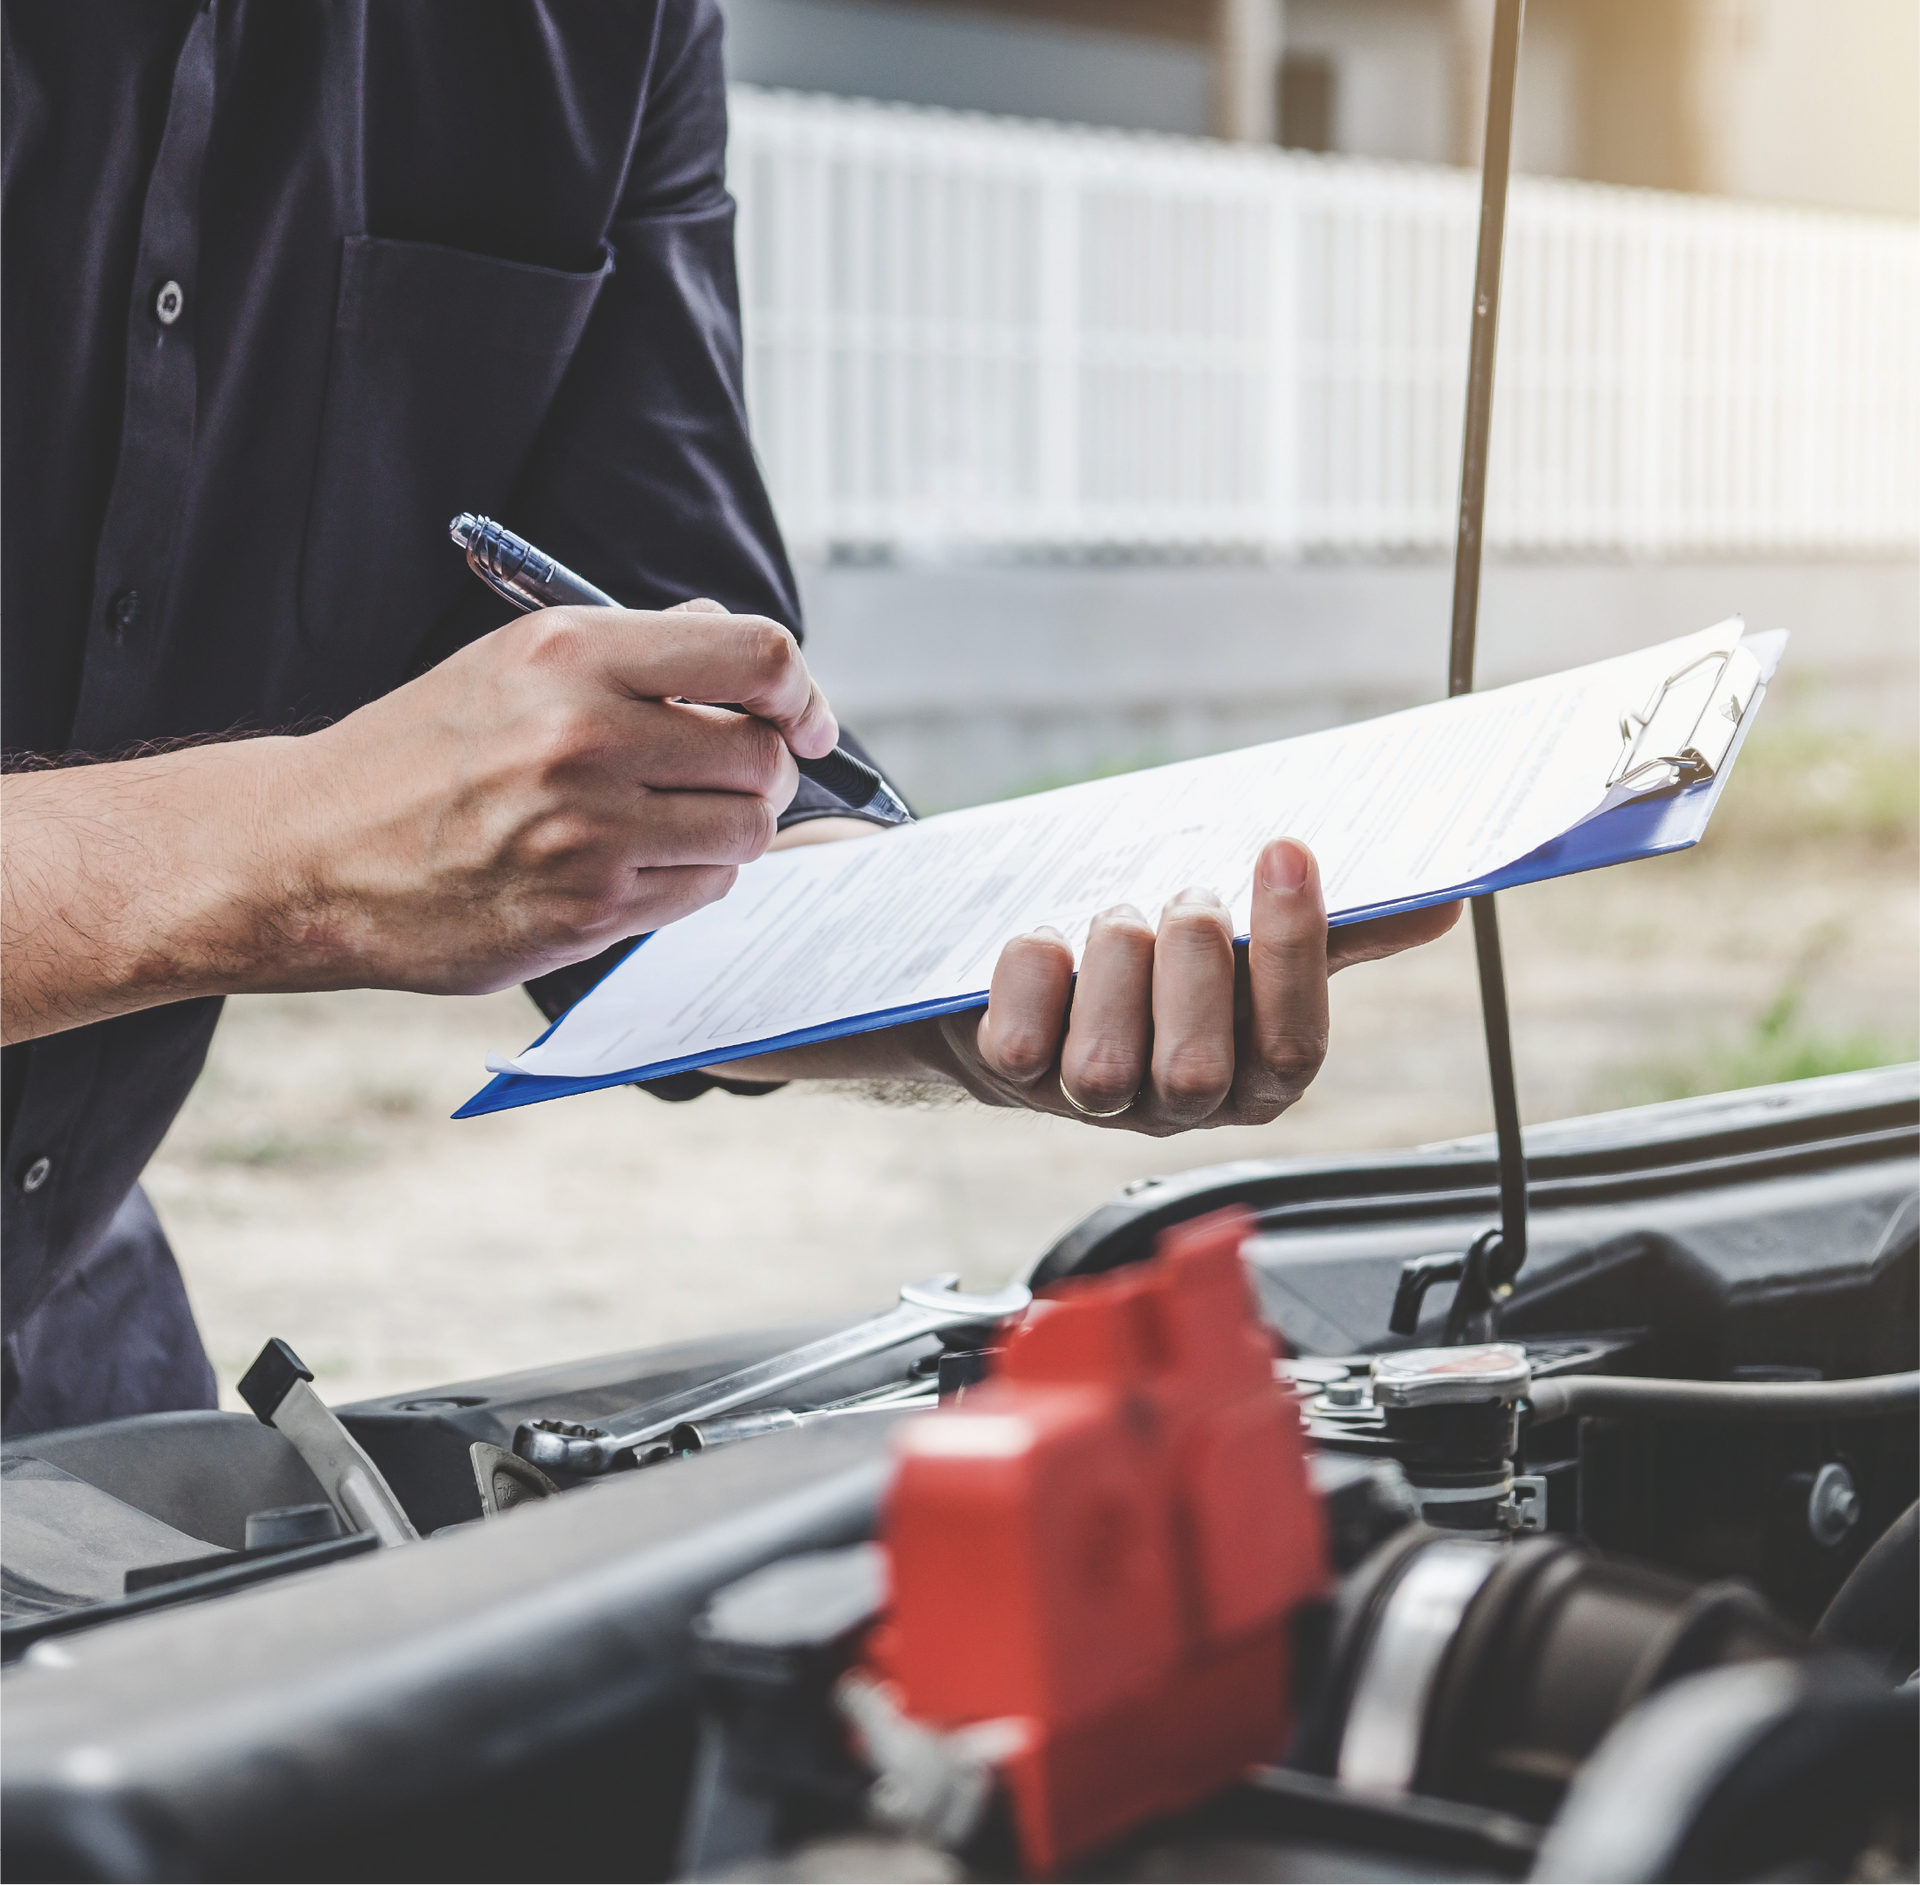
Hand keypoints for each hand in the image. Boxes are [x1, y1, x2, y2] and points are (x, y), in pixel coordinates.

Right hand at [262, 603, 836, 993]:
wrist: (314, 853)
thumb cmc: (423, 751)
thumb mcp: (515, 662)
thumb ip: (635, 649)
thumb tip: (733, 641)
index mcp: (573, 654)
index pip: (757, 656)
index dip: (800, 693)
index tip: (803, 719)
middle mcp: (585, 738)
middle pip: (763, 755)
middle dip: (762, 768)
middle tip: (724, 775)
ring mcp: (587, 833)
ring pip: (747, 831)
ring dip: (730, 829)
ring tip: (669, 820)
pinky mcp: (585, 912)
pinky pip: (702, 892)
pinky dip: (691, 879)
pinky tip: (635, 864)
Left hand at [935, 837, 1459, 1135]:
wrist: (1037, 980)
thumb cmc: (1161, 960)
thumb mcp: (1250, 944)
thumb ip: (1335, 933)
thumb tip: (1441, 904)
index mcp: (1253, 1075)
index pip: (1294, 1046)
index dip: (1294, 949)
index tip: (1284, 850)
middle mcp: (1176, 1103)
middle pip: (1198, 1070)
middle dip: (1193, 966)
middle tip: (1186, 898)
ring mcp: (1090, 1100)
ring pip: (1105, 1065)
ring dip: (1114, 962)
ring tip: (1115, 919)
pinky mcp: (1013, 1077)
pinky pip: (1020, 1041)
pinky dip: (1031, 970)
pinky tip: (1047, 944)